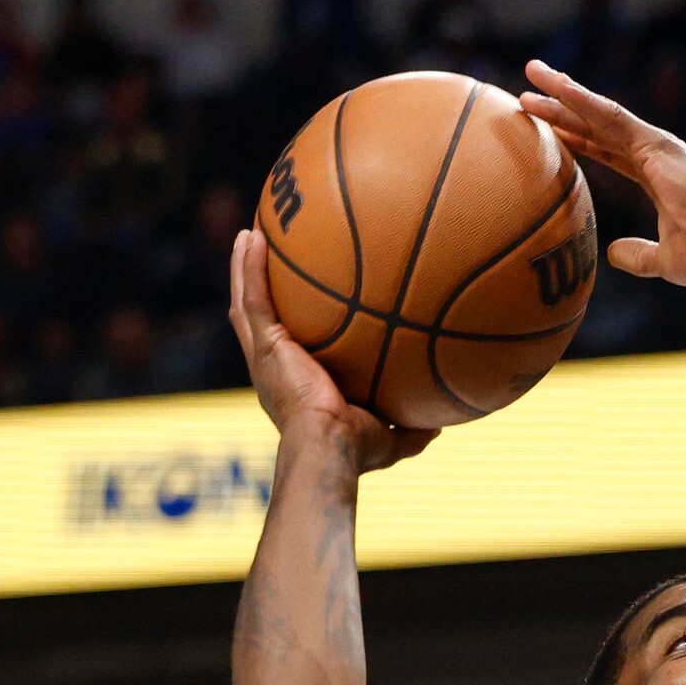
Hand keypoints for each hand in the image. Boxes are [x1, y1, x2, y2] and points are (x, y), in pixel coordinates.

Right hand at [227, 229, 436, 471]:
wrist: (331, 448)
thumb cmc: (356, 451)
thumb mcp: (390, 438)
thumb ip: (410, 429)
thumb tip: (439, 424)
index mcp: (292, 385)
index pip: (286, 347)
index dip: (285, 325)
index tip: (295, 303)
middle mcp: (272, 368)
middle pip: (258, 317)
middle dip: (258, 287)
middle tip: (264, 255)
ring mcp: (264, 356)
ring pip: (247, 302)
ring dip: (246, 267)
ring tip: (252, 234)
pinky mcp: (265, 346)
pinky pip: (253, 298)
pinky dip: (250, 267)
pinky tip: (255, 237)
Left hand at [517, 63, 685, 285]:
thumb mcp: (662, 259)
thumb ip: (637, 256)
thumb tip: (612, 254)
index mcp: (654, 175)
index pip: (606, 150)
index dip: (576, 137)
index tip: (549, 127)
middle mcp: (653, 153)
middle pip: (597, 124)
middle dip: (563, 105)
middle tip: (531, 87)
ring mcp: (654, 145)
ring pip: (599, 112)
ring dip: (564, 92)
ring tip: (533, 72)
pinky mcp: (654, 143)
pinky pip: (611, 116)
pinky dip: (583, 99)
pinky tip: (558, 86)